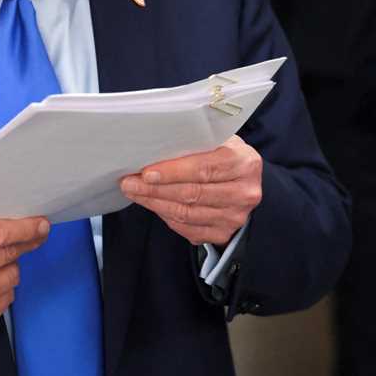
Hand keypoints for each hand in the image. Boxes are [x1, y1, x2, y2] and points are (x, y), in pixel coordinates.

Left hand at [119, 135, 262, 245]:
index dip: (172, 172)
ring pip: (187, 213)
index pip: (204, 168)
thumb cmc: (225, 156)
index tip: (146, 172)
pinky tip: (152, 204)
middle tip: (130, 182)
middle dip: (156, 188)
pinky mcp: (223, 233)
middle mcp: (244, 193)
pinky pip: (187, 228)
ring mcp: (235, 217)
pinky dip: (166, 216)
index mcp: (245, 163)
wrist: (245, 183)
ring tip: (135, 192)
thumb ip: (195, 142)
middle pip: (193, 193)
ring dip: (155, 203)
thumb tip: (155, 146)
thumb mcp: (218, 141)